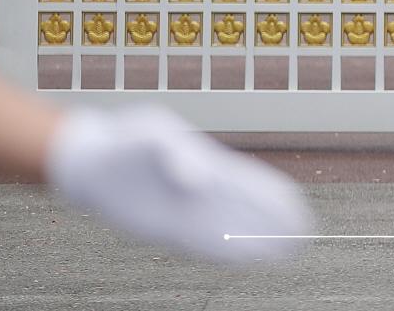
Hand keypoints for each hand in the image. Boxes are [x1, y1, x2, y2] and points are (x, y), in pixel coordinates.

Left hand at [46, 107, 311, 263]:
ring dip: (256, 241)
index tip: (298, 209)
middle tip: (303, 236)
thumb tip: (199, 181)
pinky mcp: (164, 227)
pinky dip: (224, 250)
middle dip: (274, 222)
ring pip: (228, 229)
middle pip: (246, 209)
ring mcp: (185, 210)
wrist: (90, 159)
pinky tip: (241, 258)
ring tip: (284, 253)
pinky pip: (200, 243)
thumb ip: (175, 153)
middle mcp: (202, 190)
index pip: (250, 183)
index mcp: (207, 163)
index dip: (274, 197)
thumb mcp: (150, 135)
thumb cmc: (124, 141)